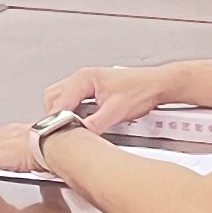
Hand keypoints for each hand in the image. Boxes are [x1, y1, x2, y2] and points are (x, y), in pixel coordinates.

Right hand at [40, 63, 179, 131]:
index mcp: (85, 78)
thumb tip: (79, 135)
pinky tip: (81, 121)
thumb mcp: (116, 112)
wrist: (157, 85)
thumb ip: (94, 124)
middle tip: (63, 131)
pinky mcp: (91, 89)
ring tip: (72, 126)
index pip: (59, 101)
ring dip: (63, 113)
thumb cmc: (141, 90)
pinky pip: (72, 100)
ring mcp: (86, 82)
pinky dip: (72, 111)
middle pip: (53, 97)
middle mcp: (83, 77)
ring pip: (61, 98)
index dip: (57, 119)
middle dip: (55, 115)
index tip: (57, 133)